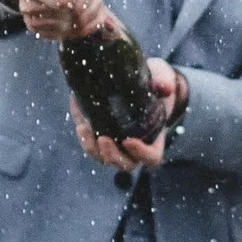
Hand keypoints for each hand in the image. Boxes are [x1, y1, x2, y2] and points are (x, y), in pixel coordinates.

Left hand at [70, 56, 186, 173]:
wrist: (140, 79)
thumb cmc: (155, 82)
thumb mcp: (162, 77)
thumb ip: (164, 82)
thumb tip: (165, 87)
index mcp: (154, 139)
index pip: (151, 157)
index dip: (141, 154)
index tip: (129, 140)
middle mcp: (134, 147)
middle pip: (124, 163)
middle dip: (111, 155)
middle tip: (103, 139)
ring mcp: (116, 143)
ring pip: (102, 157)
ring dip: (91, 147)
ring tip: (83, 128)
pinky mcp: (99, 133)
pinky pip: (88, 139)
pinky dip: (82, 128)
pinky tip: (77, 106)